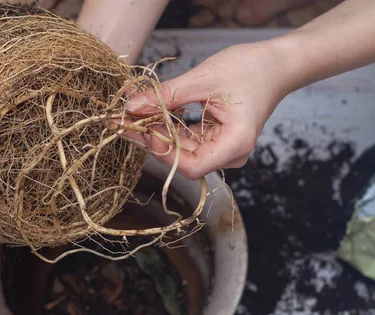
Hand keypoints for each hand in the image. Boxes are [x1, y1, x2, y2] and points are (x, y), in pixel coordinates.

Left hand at [125, 41, 292, 179]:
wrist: (276, 65)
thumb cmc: (249, 69)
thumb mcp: (203, 79)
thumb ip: (166, 96)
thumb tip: (131, 107)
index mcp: (234, 144)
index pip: (190, 166)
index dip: (162, 151)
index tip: (141, 129)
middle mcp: (230, 154)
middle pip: (182, 159)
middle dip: (151, 139)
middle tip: (122, 121)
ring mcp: (223, 150)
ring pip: (182, 149)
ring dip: (157, 132)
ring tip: (132, 114)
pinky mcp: (217, 141)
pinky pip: (188, 140)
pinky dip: (169, 127)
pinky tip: (150, 114)